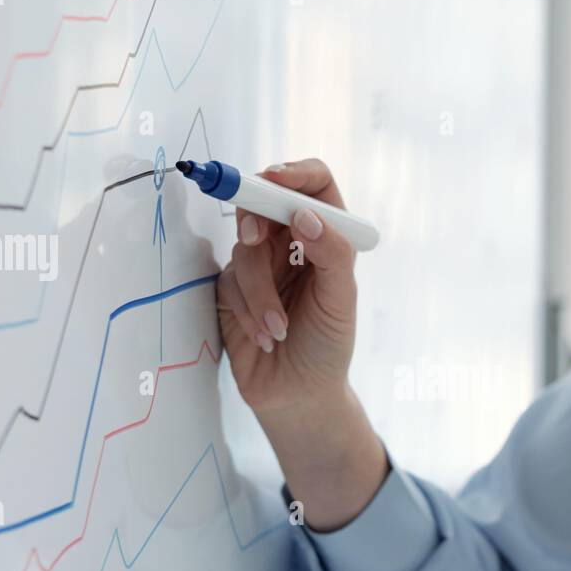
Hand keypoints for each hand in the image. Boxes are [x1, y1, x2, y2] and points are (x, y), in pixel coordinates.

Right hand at [216, 159, 386, 530]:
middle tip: (253, 238)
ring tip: (279, 329)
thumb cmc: (326, 346)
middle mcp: (293, 243)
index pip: (314, 184)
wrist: (297, 395)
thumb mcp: (340, 301)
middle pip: (265, 201)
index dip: (294, 174)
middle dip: (256, 219)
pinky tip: (264, 338)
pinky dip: (249, 310)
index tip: (276, 180)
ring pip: (245, 248)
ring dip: (260, 291)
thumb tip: (305, 215)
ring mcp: (260, 263)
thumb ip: (330, 253)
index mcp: (327, 237)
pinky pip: (230, 281)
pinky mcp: (233, 288)